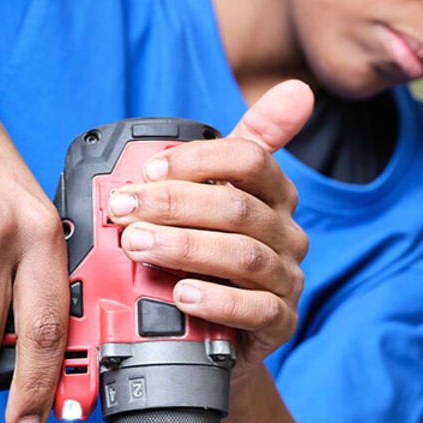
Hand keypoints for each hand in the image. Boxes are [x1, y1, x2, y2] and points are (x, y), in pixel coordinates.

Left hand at [104, 81, 314, 378]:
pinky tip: (183, 295)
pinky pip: (257, 310)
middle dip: (174, 205)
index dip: (197, 161)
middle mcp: (287, 233)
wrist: (225, 334)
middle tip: (124, 211)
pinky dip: (218, 302)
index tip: (147, 170)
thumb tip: (298, 89)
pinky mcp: (281, 322)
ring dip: (185, 248)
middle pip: (239, 208)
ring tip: (138, 248)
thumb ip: (241, 144)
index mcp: (274, 194)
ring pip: (244, 256)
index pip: (251, 159)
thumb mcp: (225, 194)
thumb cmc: (215, 255)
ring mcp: (287, 278)